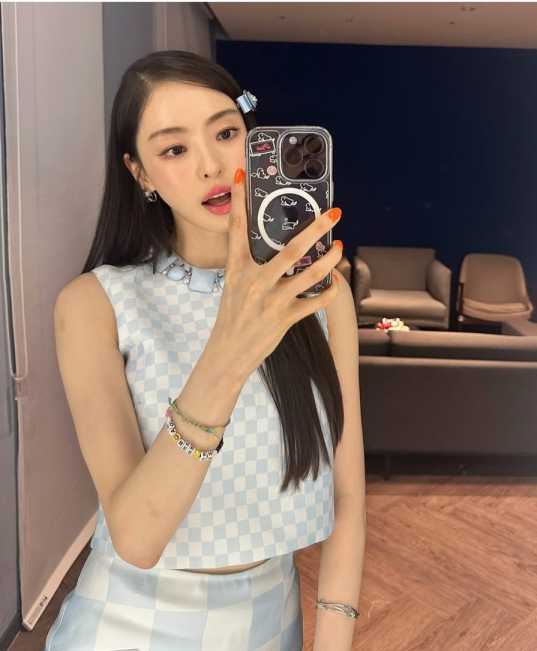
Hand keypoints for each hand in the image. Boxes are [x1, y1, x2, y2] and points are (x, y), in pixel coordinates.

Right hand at [209, 167, 342, 380]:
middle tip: (333, 213)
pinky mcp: (285, 318)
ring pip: (310, 274)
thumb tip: (274, 248)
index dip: (240, 201)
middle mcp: (256, 281)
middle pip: (290, 249)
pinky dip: (329, 291)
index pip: (237, 229)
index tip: (243, 176)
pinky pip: (315, 301)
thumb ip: (250, 266)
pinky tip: (335, 281)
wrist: (228, 353)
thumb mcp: (234, 286)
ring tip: (340, 246)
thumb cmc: (233, 317)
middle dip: (316, 228)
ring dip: (330, 259)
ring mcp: (272, 300)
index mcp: (238, 270)